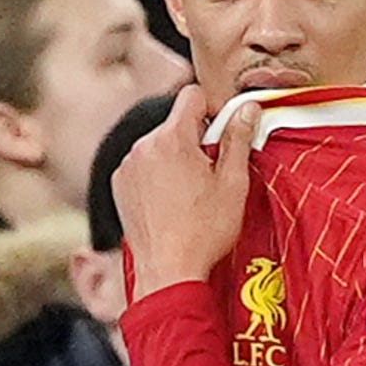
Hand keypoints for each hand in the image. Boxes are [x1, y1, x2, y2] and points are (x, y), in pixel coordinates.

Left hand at [112, 84, 259, 301]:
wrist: (168, 271)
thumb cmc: (203, 232)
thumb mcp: (233, 183)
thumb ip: (238, 139)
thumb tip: (246, 109)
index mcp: (171, 139)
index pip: (191, 95)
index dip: (212, 108)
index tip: (222, 132)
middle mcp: (142, 147)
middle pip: (175, 123)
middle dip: (195, 138)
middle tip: (211, 172)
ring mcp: (127, 166)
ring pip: (158, 145)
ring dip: (175, 157)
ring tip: (191, 192)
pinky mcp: (119, 185)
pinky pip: (143, 165)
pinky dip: (157, 174)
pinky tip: (171, 201)